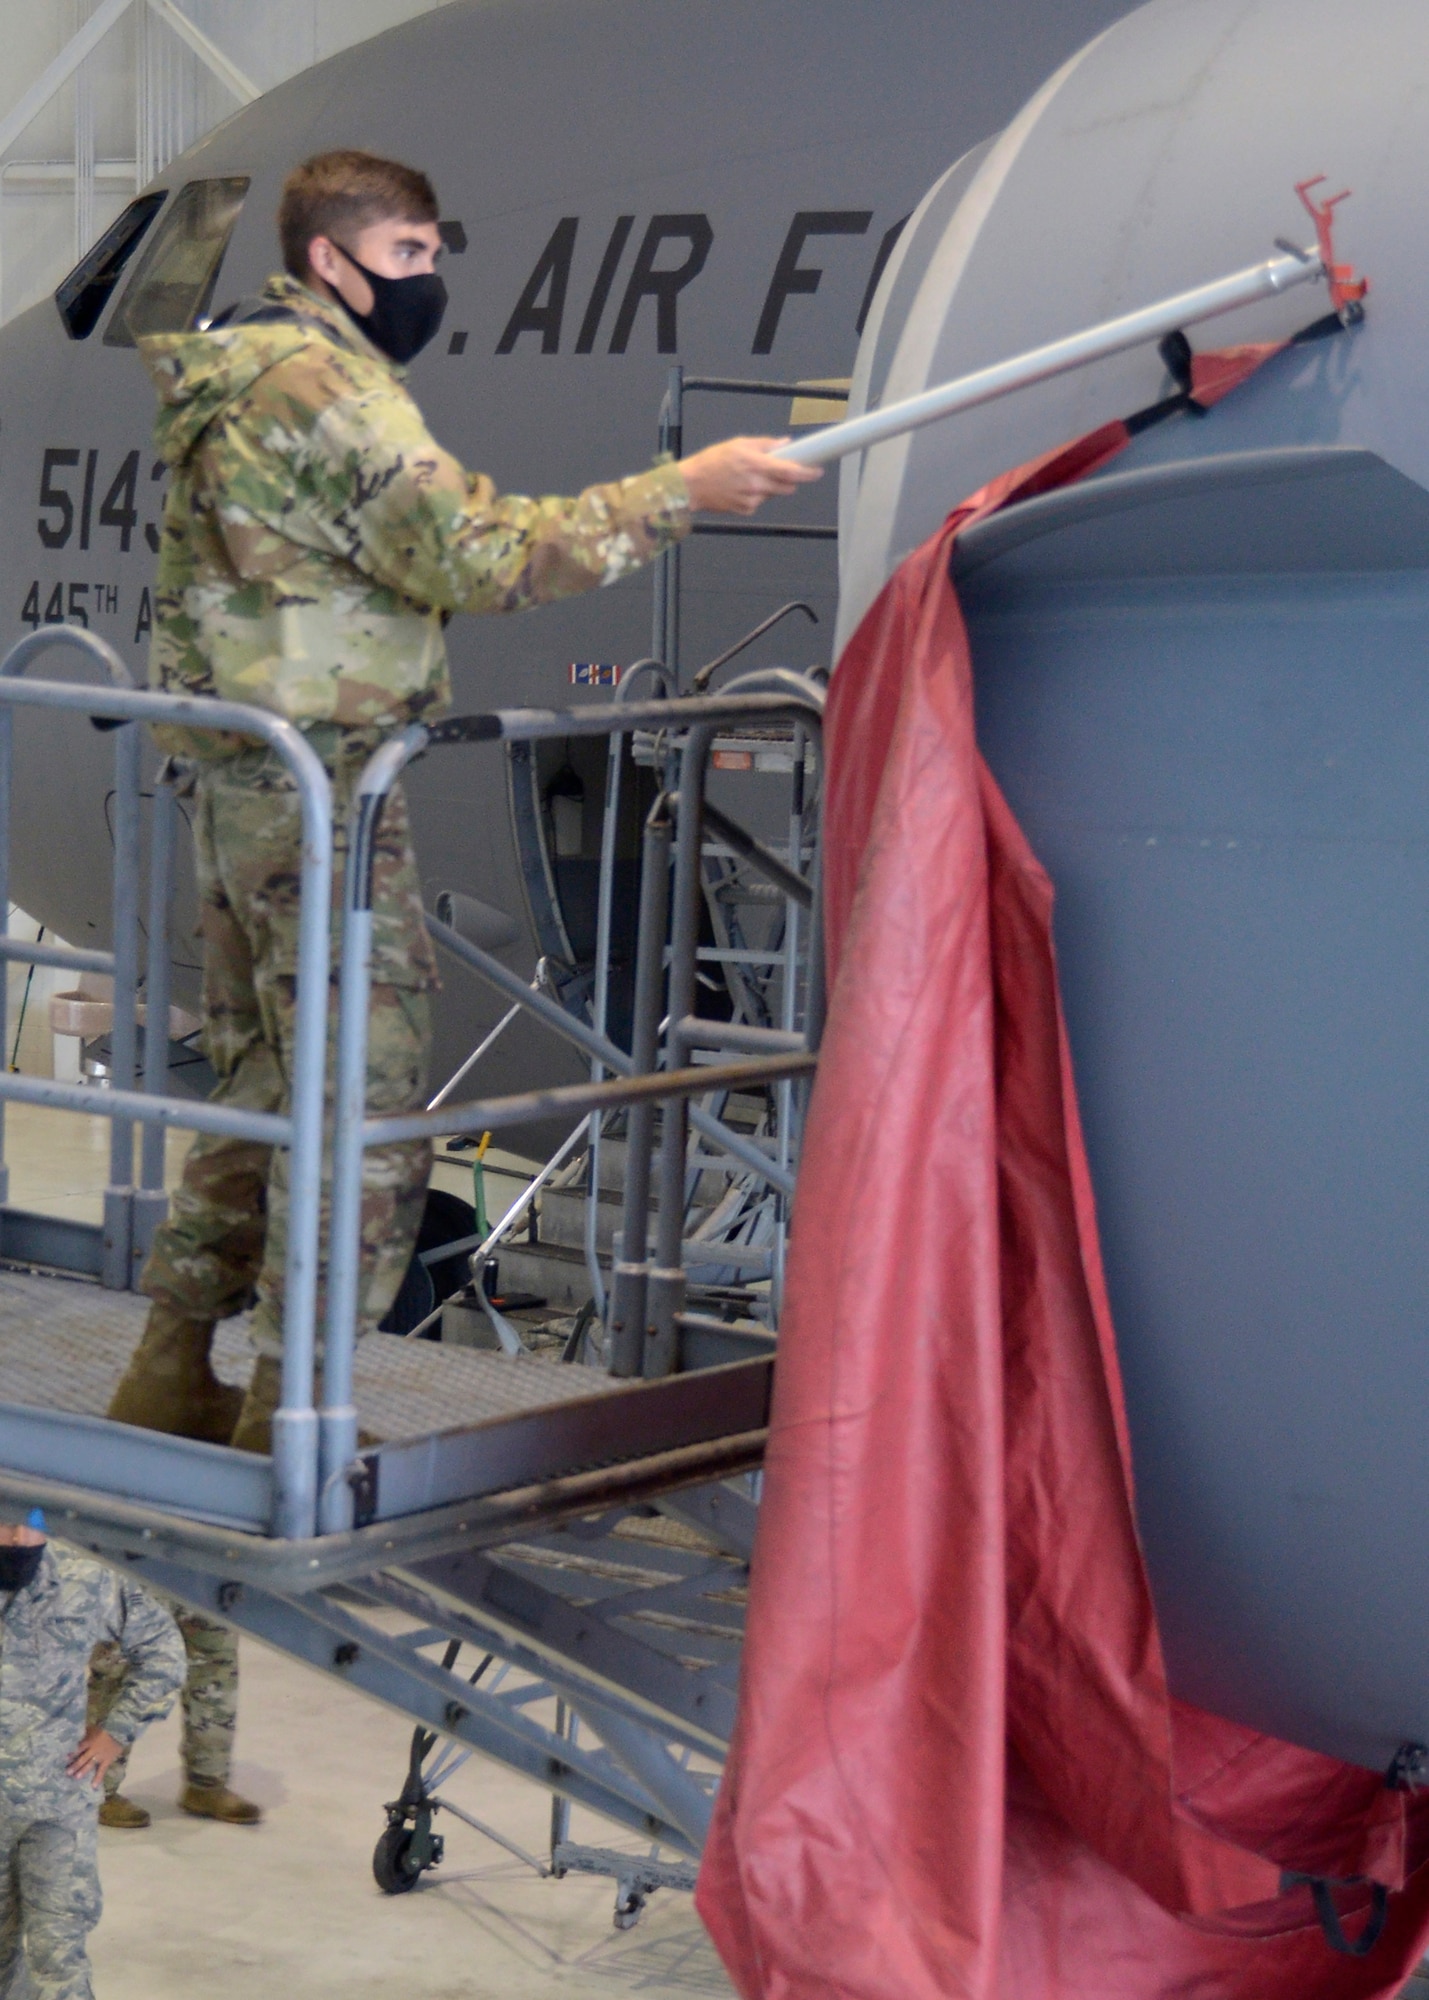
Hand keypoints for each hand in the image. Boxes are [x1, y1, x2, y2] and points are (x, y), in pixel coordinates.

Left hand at [68, 1726, 123, 1788]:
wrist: (120, 1731)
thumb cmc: (105, 1729)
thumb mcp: (93, 1728)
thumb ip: (85, 1733)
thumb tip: (74, 1734)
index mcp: (90, 1741)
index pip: (79, 1747)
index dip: (72, 1753)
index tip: (65, 1759)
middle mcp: (94, 1750)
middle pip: (83, 1758)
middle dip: (75, 1765)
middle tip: (67, 1772)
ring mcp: (100, 1756)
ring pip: (90, 1764)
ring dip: (83, 1770)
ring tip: (76, 1777)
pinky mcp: (107, 1761)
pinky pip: (102, 1770)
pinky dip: (98, 1778)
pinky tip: (94, 1786)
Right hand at [677, 437, 821, 515]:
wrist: (691, 485)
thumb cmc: (711, 463)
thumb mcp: (738, 444)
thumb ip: (765, 445)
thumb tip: (785, 444)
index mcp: (756, 465)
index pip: (790, 471)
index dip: (807, 472)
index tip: (817, 470)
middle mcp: (757, 484)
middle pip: (787, 486)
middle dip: (787, 479)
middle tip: (776, 470)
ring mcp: (752, 499)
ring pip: (772, 493)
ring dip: (768, 486)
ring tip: (748, 477)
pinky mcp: (746, 510)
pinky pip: (759, 502)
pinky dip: (756, 495)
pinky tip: (740, 488)